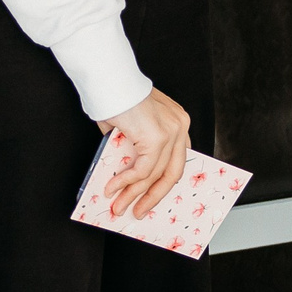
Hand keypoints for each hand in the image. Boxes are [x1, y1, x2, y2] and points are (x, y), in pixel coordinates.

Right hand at [97, 88, 193, 219]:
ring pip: (154, 174)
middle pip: (173, 173)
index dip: (164, 183)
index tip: (152, 199)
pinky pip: (142, 169)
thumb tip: (128, 182)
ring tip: (117, 206)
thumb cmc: (117, 100)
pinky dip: (125, 182)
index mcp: (178, 123)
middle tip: (137, 211)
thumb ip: (136, 151)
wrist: (110, 80)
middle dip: (153, 196)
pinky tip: (111, 188)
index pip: (178, 160)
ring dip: (133, 194)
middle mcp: (181, 126)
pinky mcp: (157, 136)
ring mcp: (172, 131)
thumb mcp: (132, 131)